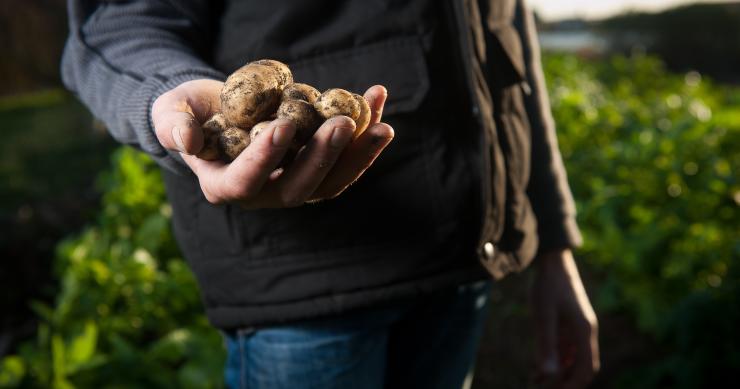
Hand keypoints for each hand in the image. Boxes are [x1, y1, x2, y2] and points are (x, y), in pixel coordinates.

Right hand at [152, 79, 393, 207]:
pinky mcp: (315, 168)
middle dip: (323, 157)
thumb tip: (187, 140)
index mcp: (224, 185)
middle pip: (299, 188)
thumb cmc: (187, 112)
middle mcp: (263, 193)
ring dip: (357, 155)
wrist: (215, 110)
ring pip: (330, 182)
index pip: (245, 181)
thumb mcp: (170, 113)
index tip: (284, 125)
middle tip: (344, 123)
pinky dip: (363, 136)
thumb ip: (173, 126)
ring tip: (382, 125)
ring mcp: (292, 183)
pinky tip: (377, 101)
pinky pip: (344, 159)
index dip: (265, 158)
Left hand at [532, 249, 599, 388]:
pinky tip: (538, 367)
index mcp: (585, 331)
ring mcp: (578, 327)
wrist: (552, 260)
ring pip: (572, 358)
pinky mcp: (569, 322)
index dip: (573, 384)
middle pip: (582, 366)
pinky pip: (566, 347)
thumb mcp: (543, 316)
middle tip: (544, 388)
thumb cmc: (548, 286)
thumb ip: (546, 345)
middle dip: (566, 381)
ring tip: (536, 381)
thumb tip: (548, 375)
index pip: (587, 368)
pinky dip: (555, 359)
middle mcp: (586, 331)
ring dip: (558, 372)